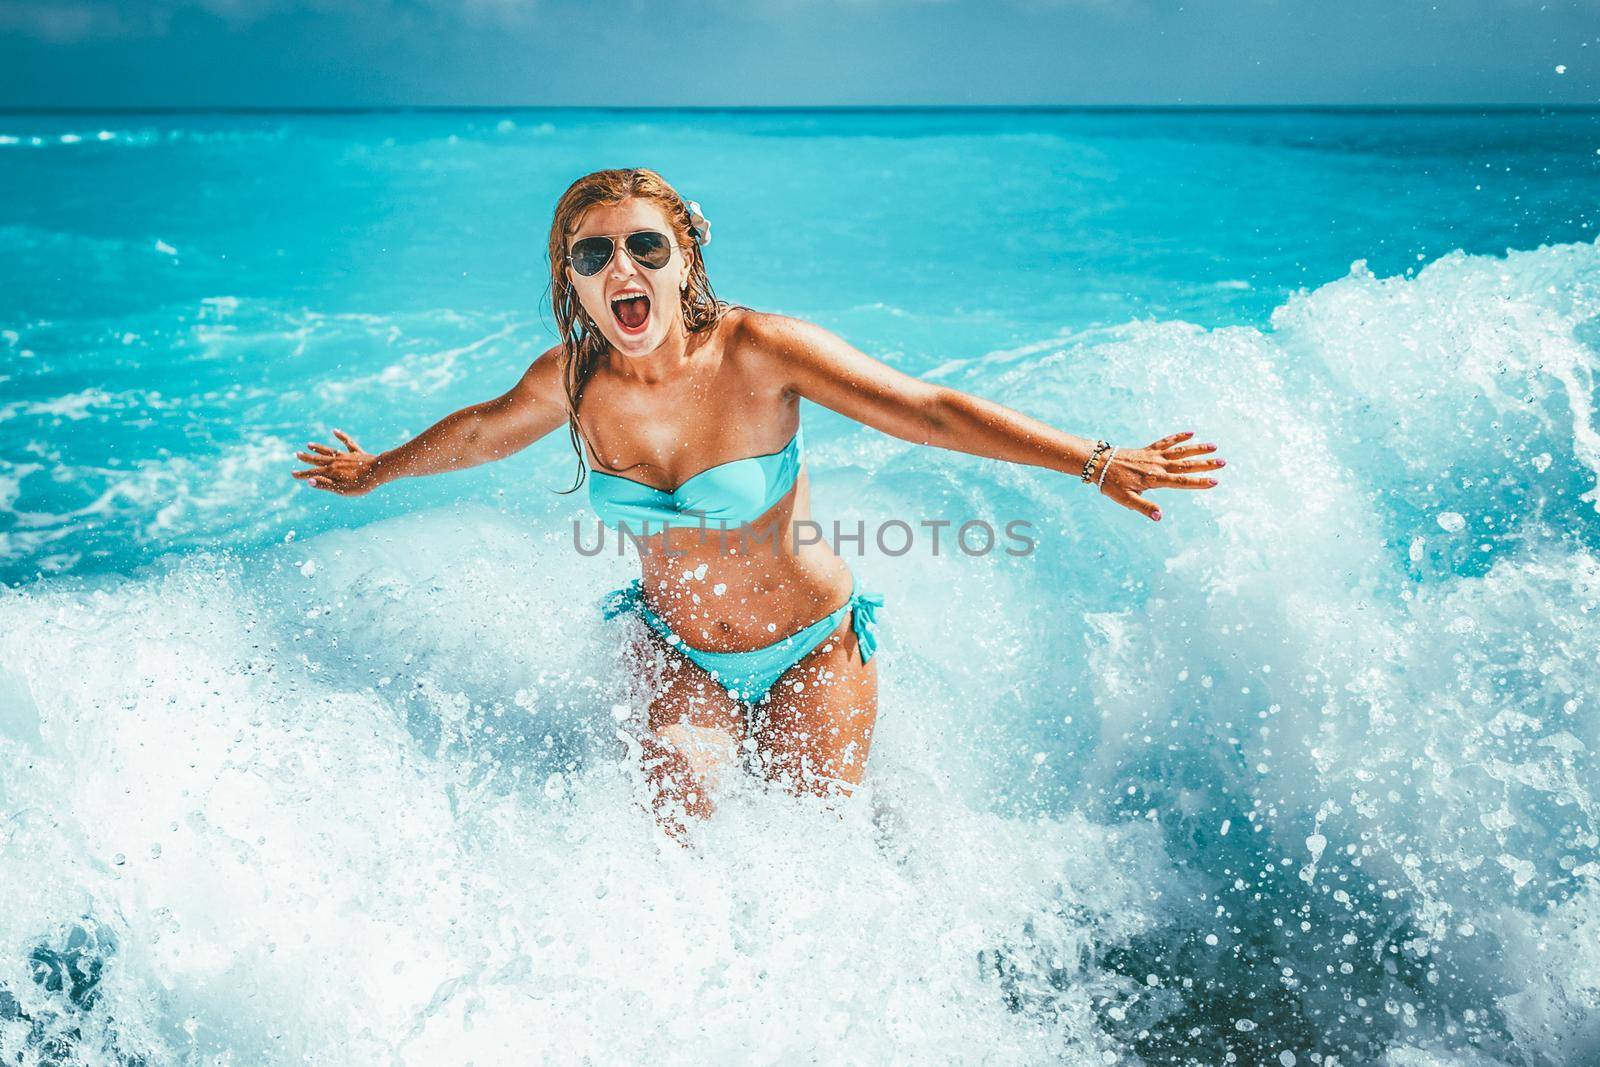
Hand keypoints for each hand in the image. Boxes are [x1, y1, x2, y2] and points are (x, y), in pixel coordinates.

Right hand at [292, 429, 381, 495]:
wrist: (379, 472)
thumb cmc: (361, 484)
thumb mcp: (342, 489)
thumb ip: (326, 484)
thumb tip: (309, 481)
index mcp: (331, 471)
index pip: (313, 473)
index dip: (303, 474)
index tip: (293, 473)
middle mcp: (336, 461)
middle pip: (319, 459)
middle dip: (307, 458)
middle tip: (297, 454)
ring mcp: (346, 456)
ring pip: (329, 450)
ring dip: (319, 447)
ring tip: (309, 444)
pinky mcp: (357, 452)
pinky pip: (347, 442)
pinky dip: (340, 436)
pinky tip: (334, 430)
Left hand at [1093, 430, 1224, 521]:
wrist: (1098, 464)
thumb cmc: (1112, 484)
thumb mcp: (1126, 500)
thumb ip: (1144, 507)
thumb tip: (1160, 516)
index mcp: (1155, 479)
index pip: (1181, 482)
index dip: (1199, 482)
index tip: (1215, 481)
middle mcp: (1157, 466)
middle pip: (1186, 465)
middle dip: (1205, 464)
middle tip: (1223, 462)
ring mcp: (1154, 456)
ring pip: (1180, 451)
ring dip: (1197, 448)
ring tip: (1214, 445)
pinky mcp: (1148, 449)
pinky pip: (1166, 442)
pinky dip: (1178, 437)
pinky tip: (1191, 432)